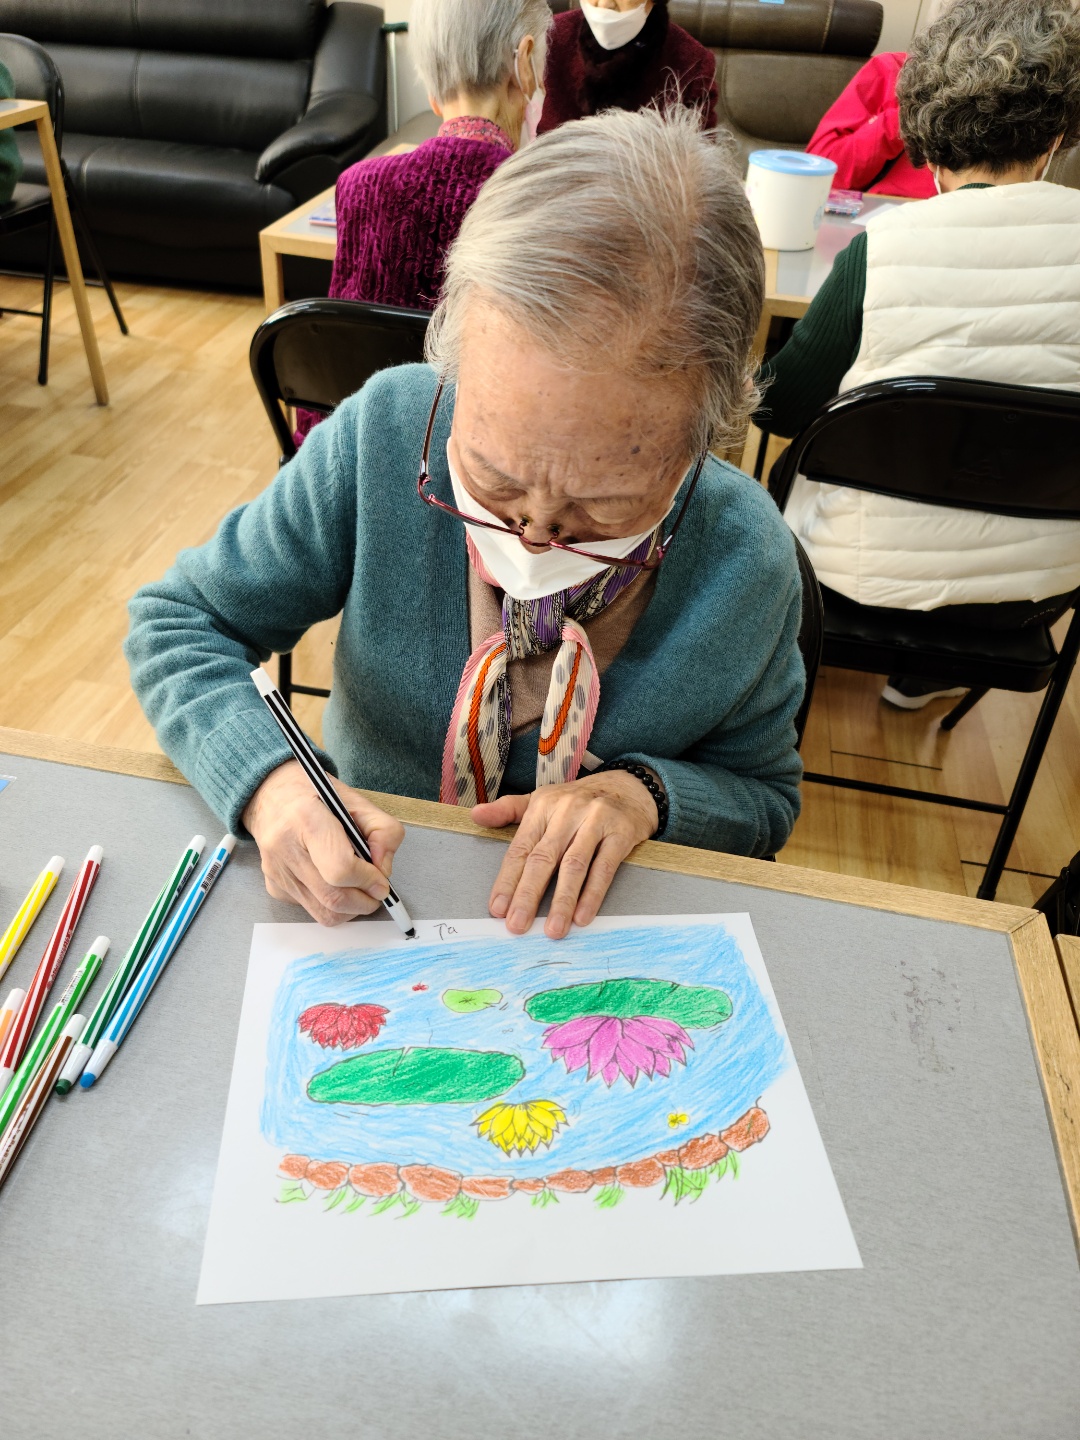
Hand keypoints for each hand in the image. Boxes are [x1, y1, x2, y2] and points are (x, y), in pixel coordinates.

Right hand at [243, 761, 404, 925]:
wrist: (272, 795)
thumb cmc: (316, 795)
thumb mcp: (358, 801)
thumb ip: (383, 832)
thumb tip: (383, 871)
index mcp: (306, 818)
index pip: (340, 869)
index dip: (367, 880)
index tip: (380, 879)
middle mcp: (285, 847)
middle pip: (333, 898)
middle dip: (365, 902)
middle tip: (376, 891)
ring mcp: (277, 871)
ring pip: (323, 913)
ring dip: (350, 909)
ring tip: (359, 888)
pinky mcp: (274, 887)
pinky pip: (311, 909)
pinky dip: (330, 903)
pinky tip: (332, 880)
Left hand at [472, 770, 659, 939]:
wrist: (630, 787)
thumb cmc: (580, 800)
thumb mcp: (543, 799)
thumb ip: (508, 810)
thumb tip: (475, 816)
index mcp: (543, 806)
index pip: (521, 847)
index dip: (508, 880)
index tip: (497, 909)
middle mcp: (567, 811)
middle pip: (543, 858)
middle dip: (528, 895)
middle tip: (517, 925)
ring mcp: (595, 821)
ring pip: (574, 866)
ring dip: (561, 901)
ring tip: (552, 929)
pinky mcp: (621, 833)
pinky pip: (604, 868)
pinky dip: (593, 894)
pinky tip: (582, 916)